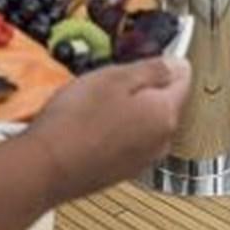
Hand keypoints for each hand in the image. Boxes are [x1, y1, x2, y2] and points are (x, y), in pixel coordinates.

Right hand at [23, 56, 190, 202]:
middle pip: (164, 101)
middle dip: (142, 88)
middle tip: (110, 81)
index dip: (166, 62)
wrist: (45, 168)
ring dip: (127, 110)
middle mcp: (161, 141)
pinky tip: (89, 126)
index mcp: (166, 114)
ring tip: (94, 105)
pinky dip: (114, 130)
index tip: (146, 58)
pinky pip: (127, 141)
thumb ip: (152, 69)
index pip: (184, 78)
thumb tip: (178, 64)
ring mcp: (142, 160)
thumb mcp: (114, 78)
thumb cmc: (75, 122)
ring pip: (144, 121)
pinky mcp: (122, 171)